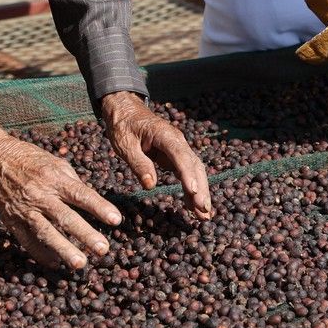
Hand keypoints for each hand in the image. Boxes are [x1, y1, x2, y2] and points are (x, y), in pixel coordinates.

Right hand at [0, 122, 122, 270]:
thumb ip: (73, 183)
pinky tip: (55, 264)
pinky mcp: (11, 221)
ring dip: (64, 250)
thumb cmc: (30, 158)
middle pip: (65, 218)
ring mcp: (25, 210)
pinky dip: (41, 254)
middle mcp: (40, 195)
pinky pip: (27, 241)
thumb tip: (90, 202)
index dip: (99, 208)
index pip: (81, 195)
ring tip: (80, 264)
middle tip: (103, 249)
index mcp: (54, 178)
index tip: (116, 220)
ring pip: (46, 233)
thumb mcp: (55, 163)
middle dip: (85, 234)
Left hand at [100, 92, 212, 219]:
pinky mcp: (175, 157)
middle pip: (194, 165)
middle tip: (204, 211)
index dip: (188, 175)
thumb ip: (139, 163)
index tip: (194, 192)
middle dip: (201, 189)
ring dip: (201, 192)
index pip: (180, 156)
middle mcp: (177, 141)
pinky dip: (192, 189)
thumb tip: (151, 185)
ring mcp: (178, 149)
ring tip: (204, 216)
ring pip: (195, 171)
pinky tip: (194, 206)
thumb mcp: (125, 144)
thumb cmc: (124, 126)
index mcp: (165, 135)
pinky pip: (187, 173)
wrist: (126, 111)